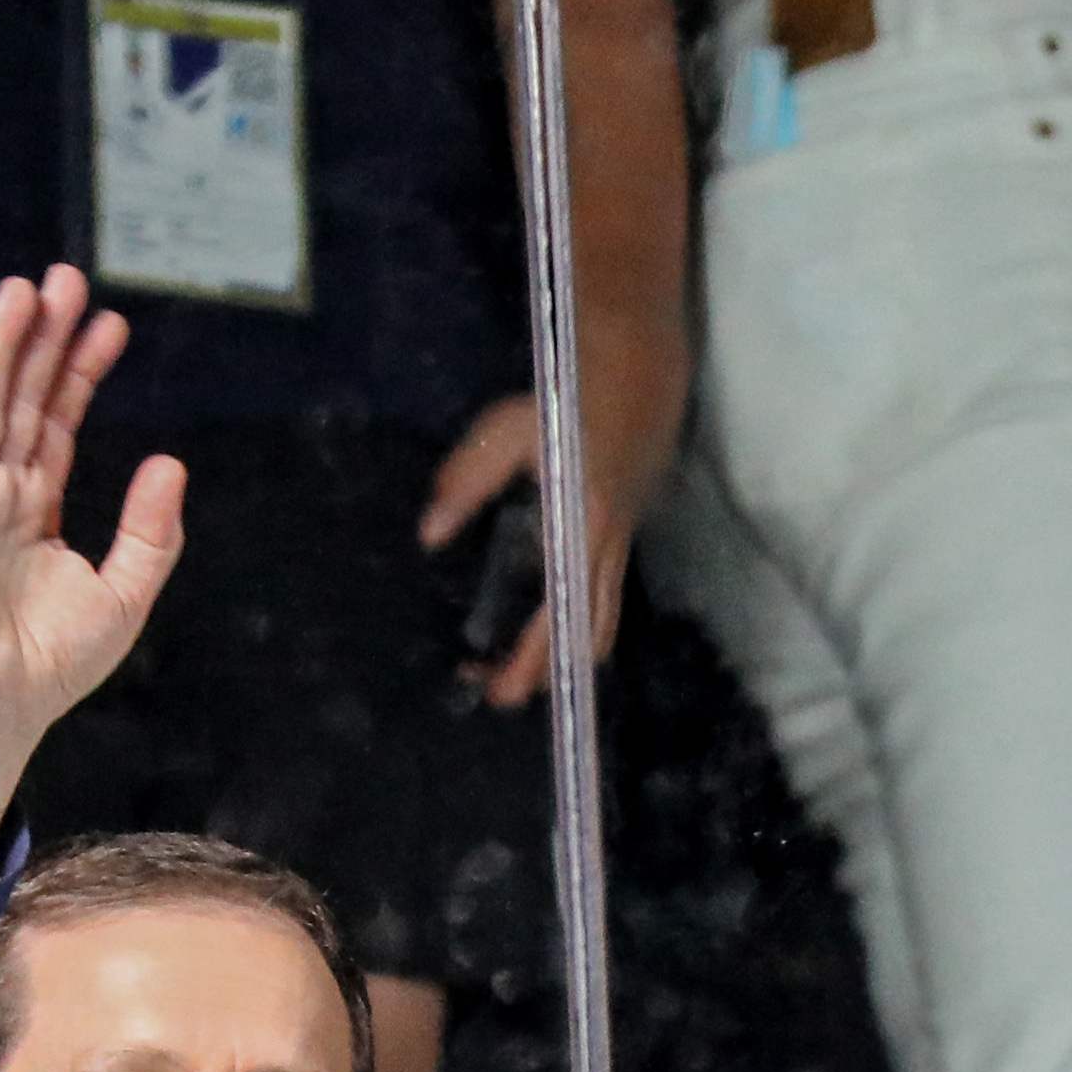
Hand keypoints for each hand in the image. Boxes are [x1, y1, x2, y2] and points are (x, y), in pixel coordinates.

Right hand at [0, 267, 182, 878]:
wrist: (1, 704)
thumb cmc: (55, 663)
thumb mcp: (125, 592)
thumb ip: (151, 529)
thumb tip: (170, 459)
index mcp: (36, 509)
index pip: (59, 421)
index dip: (81, 371)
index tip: (111, 323)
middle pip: (20, 396)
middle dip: (42, 338)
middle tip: (65, 278)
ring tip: (23, 289)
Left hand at [416, 393, 641, 710]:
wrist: (641, 376)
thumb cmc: (569, 401)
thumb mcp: (506, 431)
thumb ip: (467, 482)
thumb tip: (430, 536)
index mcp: (580, 525)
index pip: (556, 612)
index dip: (530, 657)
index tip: (500, 687)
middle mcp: (606, 547)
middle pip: (585, 635)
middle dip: (547, 672)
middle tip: (501, 694)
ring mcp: (621, 545)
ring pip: (603, 623)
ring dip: (566, 655)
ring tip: (526, 674)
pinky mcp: (622, 538)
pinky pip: (606, 600)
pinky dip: (579, 627)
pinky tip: (548, 627)